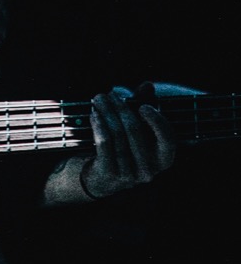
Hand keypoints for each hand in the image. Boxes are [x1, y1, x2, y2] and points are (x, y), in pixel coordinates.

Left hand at [81, 82, 175, 199]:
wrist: (104, 178)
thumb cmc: (126, 148)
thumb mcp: (139, 129)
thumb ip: (145, 106)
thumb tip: (148, 86)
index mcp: (163, 159)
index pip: (168, 139)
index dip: (157, 121)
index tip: (143, 106)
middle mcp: (150, 170)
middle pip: (135, 131)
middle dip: (120, 108)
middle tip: (108, 94)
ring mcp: (130, 175)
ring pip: (117, 135)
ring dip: (106, 113)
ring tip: (98, 100)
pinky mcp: (110, 174)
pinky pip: (104, 144)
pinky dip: (99, 126)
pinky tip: (94, 115)